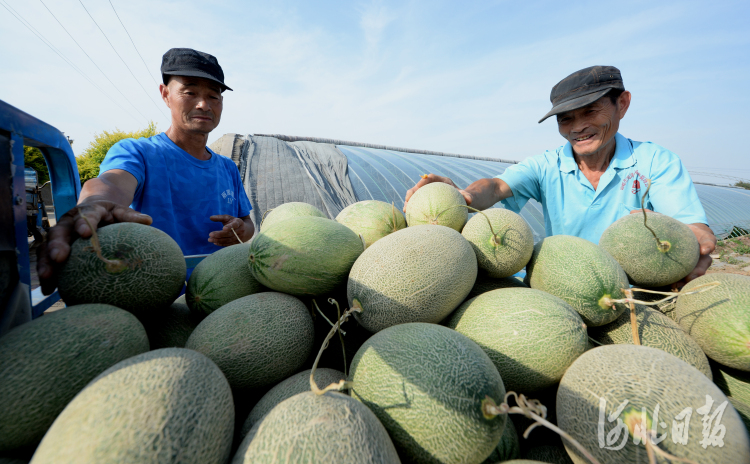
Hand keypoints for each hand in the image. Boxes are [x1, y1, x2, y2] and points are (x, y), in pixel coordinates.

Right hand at [37, 200, 151, 294]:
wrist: (96, 211)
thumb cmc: (112, 214)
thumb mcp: (121, 212)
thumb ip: (131, 216)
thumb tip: (148, 220)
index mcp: (89, 210)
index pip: (86, 215)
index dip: (85, 223)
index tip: (85, 233)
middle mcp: (69, 221)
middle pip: (60, 231)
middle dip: (57, 244)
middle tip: (59, 258)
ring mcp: (60, 235)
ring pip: (47, 246)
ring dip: (46, 262)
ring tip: (48, 278)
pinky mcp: (55, 248)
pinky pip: (48, 260)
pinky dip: (48, 274)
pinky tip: (49, 289)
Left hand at [209, 215, 251, 245]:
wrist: (247, 230)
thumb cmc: (235, 222)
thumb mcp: (229, 218)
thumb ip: (220, 217)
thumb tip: (210, 217)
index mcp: (239, 222)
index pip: (235, 225)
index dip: (230, 226)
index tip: (223, 228)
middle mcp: (241, 230)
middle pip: (230, 234)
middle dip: (220, 234)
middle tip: (210, 234)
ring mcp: (240, 237)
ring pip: (229, 240)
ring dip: (219, 240)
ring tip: (210, 239)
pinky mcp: (238, 243)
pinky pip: (229, 244)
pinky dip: (222, 244)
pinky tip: (215, 242)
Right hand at [403, 174, 471, 211]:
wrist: (463, 200)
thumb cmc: (465, 197)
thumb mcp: (467, 196)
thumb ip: (468, 196)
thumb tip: (469, 200)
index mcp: (441, 181)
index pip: (430, 178)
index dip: (423, 181)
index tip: (418, 187)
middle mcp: (432, 186)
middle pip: (419, 186)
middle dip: (411, 192)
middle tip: (408, 200)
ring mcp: (428, 194)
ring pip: (415, 196)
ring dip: (409, 202)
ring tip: (406, 210)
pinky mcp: (426, 201)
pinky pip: (418, 205)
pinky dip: (414, 210)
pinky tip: (410, 218)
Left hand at [629, 210, 715, 286]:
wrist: (674, 239)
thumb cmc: (671, 228)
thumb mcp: (665, 221)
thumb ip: (653, 217)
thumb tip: (633, 211)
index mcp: (700, 238)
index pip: (708, 240)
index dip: (708, 244)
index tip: (704, 249)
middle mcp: (700, 254)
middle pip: (704, 263)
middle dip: (698, 270)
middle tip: (690, 276)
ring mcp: (695, 265)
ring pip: (695, 275)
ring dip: (687, 281)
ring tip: (676, 285)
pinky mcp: (686, 273)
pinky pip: (684, 280)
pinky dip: (677, 284)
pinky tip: (666, 287)